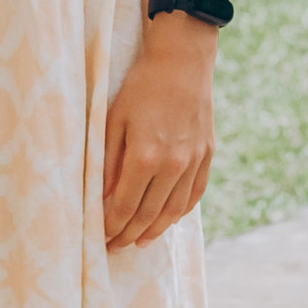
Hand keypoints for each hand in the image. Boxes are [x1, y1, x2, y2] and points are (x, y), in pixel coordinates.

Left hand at [105, 18, 214, 248]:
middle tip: (114, 247)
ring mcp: (193, 161)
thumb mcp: (113, 120)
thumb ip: (107, 162)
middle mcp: (173, 164)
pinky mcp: (207, 155)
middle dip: (128, 235)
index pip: (125, 206)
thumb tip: (101, 197)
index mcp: (145, 156)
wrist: (182, 60)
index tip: (100, 238)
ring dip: (154, 230)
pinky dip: (179, 212)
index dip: (111, 227)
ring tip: (139, 241)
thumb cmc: (141, 86)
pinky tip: (167, 219)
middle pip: (148, 215)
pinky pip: (194, 194)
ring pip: (173, 211)